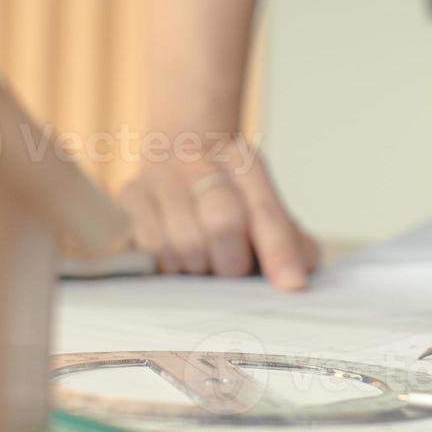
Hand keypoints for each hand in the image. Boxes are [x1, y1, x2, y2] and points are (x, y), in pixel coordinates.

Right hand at [118, 144, 319, 290]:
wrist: (177, 146)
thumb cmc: (226, 189)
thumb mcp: (261, 202)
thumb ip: (286, 238)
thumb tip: (299, 274)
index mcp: (243, 160)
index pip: (265, 212)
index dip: (280, 252)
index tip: (292, 285)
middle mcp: (200, 160)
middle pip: (222, 224)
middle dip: (232, 262)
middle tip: (233, 270)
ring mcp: (161, 175)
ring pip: (184, 243)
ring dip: (199, 266)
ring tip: (203, 259)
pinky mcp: (131, 194)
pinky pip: (152, 248)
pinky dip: (169, 263)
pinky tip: (177, 255)